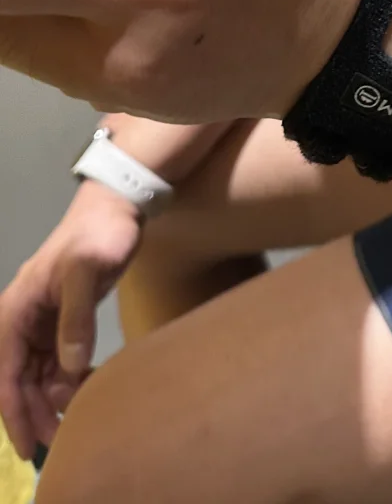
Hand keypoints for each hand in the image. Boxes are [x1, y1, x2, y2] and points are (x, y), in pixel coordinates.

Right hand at [0, 182, 141, 458]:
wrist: (117, 206)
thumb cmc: (98, 234)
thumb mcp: (87, 272)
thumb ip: (77, 319)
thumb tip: (70, 369)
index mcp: (15, 312)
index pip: (6, 374)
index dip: (14, 413)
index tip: (28, 447)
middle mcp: (21, 322)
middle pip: (20, 381)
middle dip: (36, 411)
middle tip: (62, 439)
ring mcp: (42, 322)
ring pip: (39, 374)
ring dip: (54, 397)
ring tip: (80, 414)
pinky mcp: (63, 320)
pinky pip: (58, 361)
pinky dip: (69, 378)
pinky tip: (89, 386)